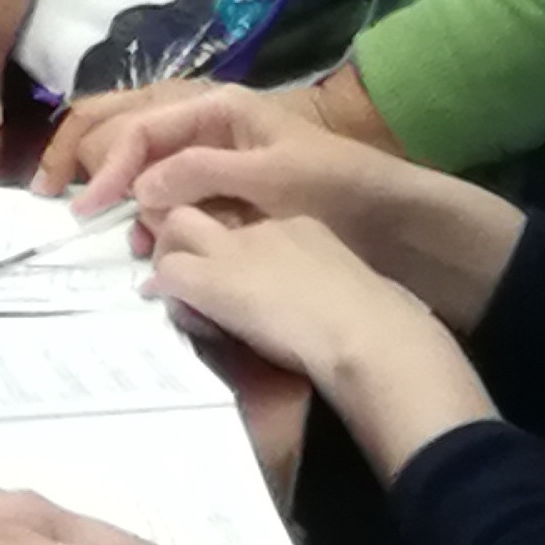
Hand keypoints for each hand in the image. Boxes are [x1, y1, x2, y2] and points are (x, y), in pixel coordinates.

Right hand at [39, 65, 400, 208]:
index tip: (85, 207)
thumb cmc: (336, 187)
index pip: (139, 127)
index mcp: (215, 106)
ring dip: (113, 184)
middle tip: (49, 194)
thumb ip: (201, 176)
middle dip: (84, 155)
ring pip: (139, 155)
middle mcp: (204, 120)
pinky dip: (143, 205)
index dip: (106, 165)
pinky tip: (140, 233)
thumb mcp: (270, 178)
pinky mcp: (217, 183)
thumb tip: (136, 189)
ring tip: (101, 222)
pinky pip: (165, 183)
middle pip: (125, 125)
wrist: (390, 215)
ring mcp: (209, 150)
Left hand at [147, 210, 493, 484]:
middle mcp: (267, 228)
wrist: (373, 337)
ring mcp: (237, 250)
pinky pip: (169, 272)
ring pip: (177, 227)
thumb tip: (307, 315)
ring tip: (171, 286)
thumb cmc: (380, 328)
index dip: (230, 239)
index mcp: (304, 227)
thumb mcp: (350, 295)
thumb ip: (320, 290)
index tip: (232, 266)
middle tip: (180, 264)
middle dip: (186, 230)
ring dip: (167, 254)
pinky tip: (169, 306)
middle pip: (209, 207)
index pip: (249, 218)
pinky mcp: (214, 280)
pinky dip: (164, 288)